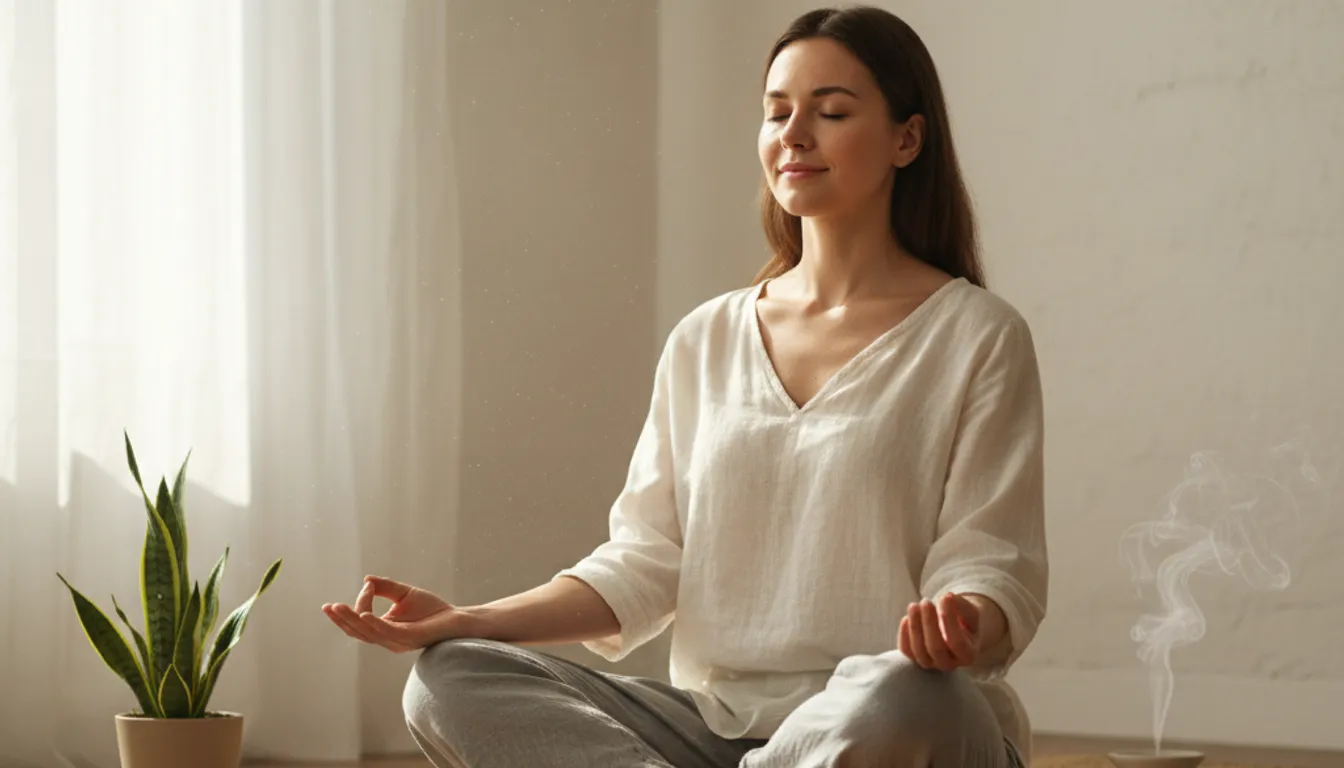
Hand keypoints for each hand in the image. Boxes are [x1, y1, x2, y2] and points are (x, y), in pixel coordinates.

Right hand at [322, 575, 465, 652]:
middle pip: (358, 632)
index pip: (362, 619)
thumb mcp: (404, 594)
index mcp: (385, 630)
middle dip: (342, 620)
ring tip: (338, 608)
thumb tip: (366, 580)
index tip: (369, 586)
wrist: (457, 619)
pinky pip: (387, 633)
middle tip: (327, 607)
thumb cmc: (432, 610)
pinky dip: (374, 624)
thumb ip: (386, 587)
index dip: (360, 602)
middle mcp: (388, 639)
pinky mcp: (409, 638)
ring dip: (352, 620)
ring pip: (368, 633)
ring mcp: (398, 641)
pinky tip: (364, 616)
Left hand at [898, 593, 980, 671]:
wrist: (956, 628)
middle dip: (929, 623)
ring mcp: (931, 664)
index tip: (945, 598)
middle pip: (936, 648)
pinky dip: (904, 635)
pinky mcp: (916, 658)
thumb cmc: (965, 619)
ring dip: (914, 626)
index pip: (957, 642)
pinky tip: (906, 618)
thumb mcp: (970, 611)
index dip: (949, 620)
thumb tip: (948, 597)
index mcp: (968, 655)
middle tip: (926, 601)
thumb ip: (961, 606)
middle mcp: (949, 664)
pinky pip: (906, 650)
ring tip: (914, 606)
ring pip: (919, 651)